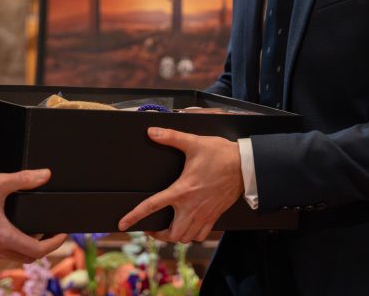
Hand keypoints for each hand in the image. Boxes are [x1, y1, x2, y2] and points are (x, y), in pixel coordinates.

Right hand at [0, 168, 66, 261]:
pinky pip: (0, 253)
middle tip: (54, 232)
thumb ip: (24, 179)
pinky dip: (13, 245)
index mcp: (2, 237)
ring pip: (14, 256)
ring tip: (37, 229)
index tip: (63, 233)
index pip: (37, 251)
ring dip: (28, 247)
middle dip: (44, 246)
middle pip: (27, 257)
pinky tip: (14, 229)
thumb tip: (45, 174)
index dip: (55, 244)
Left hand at [118, 128, 242, 242]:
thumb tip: (152, 132)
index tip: (123, 224)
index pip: (152, 206)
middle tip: (152, 228)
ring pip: (185, 237)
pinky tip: (189, 227)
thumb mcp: (194, 142)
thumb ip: (171, 137)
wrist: (245, 166)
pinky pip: (201, 235)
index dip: (134, 216)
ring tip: (168, 229)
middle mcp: (191, 207)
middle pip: (171, 234)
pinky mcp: (214, 216)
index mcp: (181, 190)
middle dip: (158, 235)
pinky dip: (192, 235)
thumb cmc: (220, 154)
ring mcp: (204, 214)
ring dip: (174, 236)